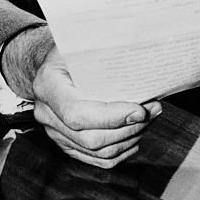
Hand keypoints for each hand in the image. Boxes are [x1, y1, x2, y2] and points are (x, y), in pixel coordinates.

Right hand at [1, 26, 161, 167]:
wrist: (52, 62)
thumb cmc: (72, 48)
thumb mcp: (82, 41)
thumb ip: (105, 53)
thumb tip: (142, 63)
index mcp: (47, 84)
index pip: (77, 113)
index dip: (112, 117)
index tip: (140, 110)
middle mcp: (46, 113)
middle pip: (90, 137)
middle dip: (129, 128)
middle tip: (154, 110)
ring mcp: (54, 132)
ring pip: (97, 151)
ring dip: (130, 138)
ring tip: (149, 118)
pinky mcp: (66, 144)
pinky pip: (97, 159)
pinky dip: (121, 151)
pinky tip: (136, 134)